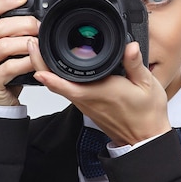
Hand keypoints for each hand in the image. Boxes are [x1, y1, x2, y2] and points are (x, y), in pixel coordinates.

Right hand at [0, 0, 39, 106]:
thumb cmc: (2, 74)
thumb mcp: (4, 50)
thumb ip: (13, 33)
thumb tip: (36, 16)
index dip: (4, 1)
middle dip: (23, 23)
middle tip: (40, 25)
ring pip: (3, 46)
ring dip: (25, 42)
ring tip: (39, 42)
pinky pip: (9, 68)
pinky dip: (26, 62)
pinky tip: (36, 60)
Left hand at [29, 40, 171, 145]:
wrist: (145, 138)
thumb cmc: (146, 115)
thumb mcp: (147, 85)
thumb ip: (135, 64)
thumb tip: (130, 46)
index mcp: (99, 92)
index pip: (64, 82)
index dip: (46, 68)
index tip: (37, 51)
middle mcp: (87, 100)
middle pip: (53, 82)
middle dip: (40, 63)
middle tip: (33, 43)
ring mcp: (85, 104)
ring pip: (58, 87)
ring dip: (47, 70)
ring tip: (41, 50)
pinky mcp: (87, 107)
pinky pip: (67, 91)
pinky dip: (57, 79)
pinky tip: (58, 68)